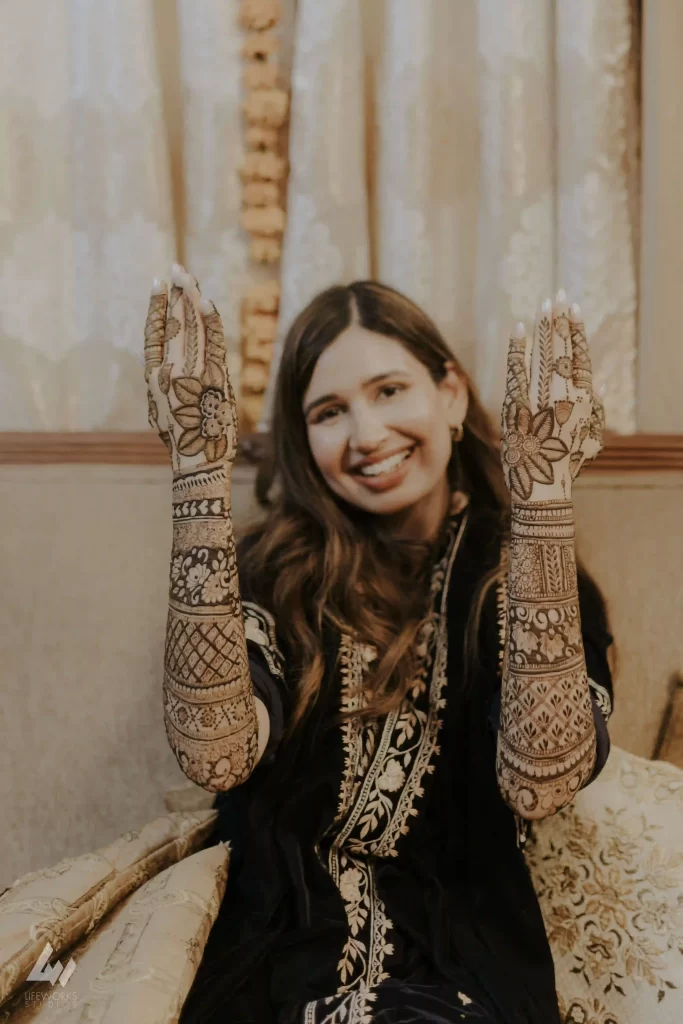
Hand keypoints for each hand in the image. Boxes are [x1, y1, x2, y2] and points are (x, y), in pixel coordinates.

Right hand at [143, 265, 237, 476]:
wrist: (197, 463)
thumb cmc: (182, 442)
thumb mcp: (163, 411)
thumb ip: (164, 385)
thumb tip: (166, 368)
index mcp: (154, 379)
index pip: (153, 334)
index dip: (155, 308)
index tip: (157, 285)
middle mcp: (169, 373)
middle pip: (173, 324)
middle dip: (175, 294)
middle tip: (177, 269)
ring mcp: (191, 375)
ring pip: (191, 329)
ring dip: (192, 300)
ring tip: (190, 278)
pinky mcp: (213, 379)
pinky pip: (212, 343)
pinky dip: (210, 321)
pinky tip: (206, 302)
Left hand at [501, 290, 604, 503]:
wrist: (544, 492)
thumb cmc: (566, 465)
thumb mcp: (588, 435)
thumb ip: (595, 407)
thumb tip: (602, 381)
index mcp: (583, 403)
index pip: (582, 359)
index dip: (578, 333)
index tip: (575, 310)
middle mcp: (565, 399)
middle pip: (564, 352)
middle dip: (561, 321)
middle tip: (558, 295)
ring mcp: (541, 403)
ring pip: (544, 358)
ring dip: (544, 329)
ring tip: (544, 305)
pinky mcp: (518, 410)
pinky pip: (517, 373)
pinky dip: (518, 350)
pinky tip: (518, 329)